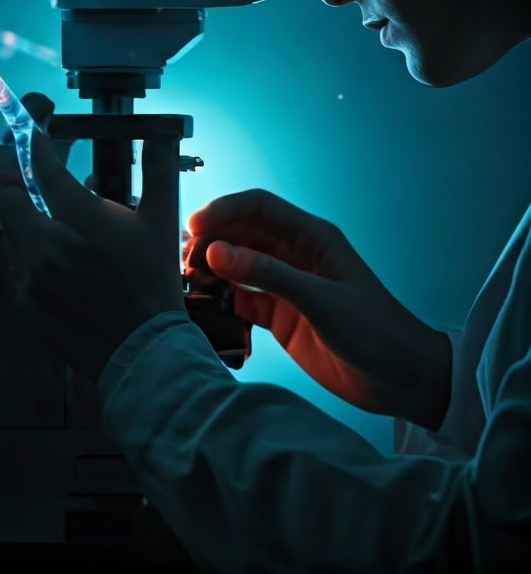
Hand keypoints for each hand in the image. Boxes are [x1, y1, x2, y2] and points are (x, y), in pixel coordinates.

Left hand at [0, 129, 185, 384]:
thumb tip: (158, 136)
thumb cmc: (154, 285)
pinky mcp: (26, 305)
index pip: (44, 171)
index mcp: (81, 220)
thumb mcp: (161, 223)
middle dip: (18, 190)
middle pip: (8, 201)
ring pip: (16, 238)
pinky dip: (35, 267)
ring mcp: (32, 278)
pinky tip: (63, 277)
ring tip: (62, 243)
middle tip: (32, 191)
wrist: (144, 352)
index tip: (33, 139)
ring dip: (31, 232)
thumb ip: (157, 173)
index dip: (36, 149)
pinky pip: (21, 273)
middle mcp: (48, 246)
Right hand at [186, 189, 450, 427]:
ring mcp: (286, 285)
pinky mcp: (280, 315)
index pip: (259, 207)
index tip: (195, 226)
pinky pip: (241, 299)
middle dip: (211, 240)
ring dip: (211, 269)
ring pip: (237, 265)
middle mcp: (295, 255)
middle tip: (184, 259)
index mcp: (311, 238)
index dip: (224, 210)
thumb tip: (217, 252)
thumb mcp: (322, 301)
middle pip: (241, 233)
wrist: (405, 381)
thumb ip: (269, 276)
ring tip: (187, 280)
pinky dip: (220, 300)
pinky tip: (203, 306)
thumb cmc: (377, 332)